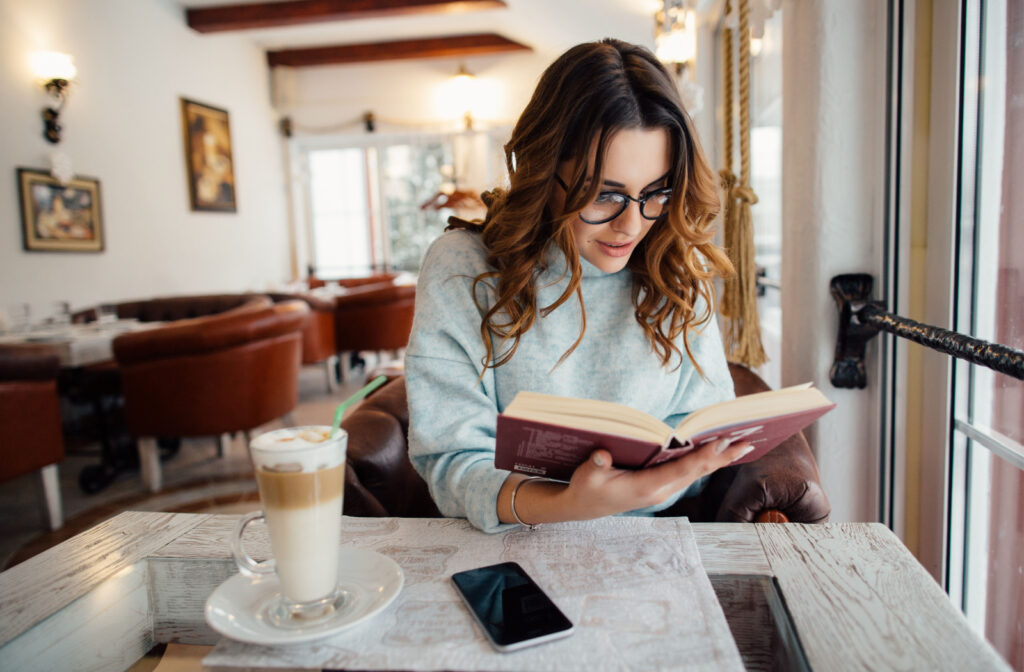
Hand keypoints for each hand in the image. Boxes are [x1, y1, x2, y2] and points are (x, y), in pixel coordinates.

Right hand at [557, 438, 753, 519]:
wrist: (583, 506)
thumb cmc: (586, 487)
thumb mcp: (587, 475)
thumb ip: (596, 465)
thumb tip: (602, 455)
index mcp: (647, 487)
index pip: (681, 470)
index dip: (702, 456)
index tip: (722, 442)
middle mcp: (661, 490)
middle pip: (698, 472)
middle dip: (722, 457)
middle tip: (747, 442)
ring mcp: (663, 490)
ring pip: (697, 473)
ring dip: (719, 459)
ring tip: (741, 445)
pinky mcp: (661, 486)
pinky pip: (689, 473)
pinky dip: (705, 461)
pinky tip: (718, 453)